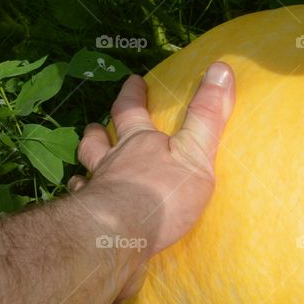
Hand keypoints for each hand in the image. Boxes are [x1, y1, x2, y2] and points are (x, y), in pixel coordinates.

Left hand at [70, 62, 234, 302]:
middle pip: (96, 141)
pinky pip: (81, 207)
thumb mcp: (194, 153)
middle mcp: (111, 163)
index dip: (133, 94)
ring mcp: (95, 191)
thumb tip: (222, 68)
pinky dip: (82, 203)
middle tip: (95, 125)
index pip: (131, 110)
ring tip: (83, 168)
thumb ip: (207, 116)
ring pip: (84, 172)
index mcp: (138, 144)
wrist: (120, 236)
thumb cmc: (161, 194)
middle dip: (98, 130)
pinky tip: (83, 208)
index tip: (133, 81)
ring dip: (85, 166)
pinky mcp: (89, 221)